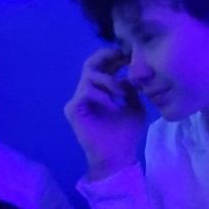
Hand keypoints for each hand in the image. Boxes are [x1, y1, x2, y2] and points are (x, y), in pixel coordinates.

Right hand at [63, 48, 145, 180]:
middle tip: (123, 56)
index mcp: (101, 91)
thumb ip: (131, 91)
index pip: (104, 67)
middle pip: (91, 64)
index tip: (130, 53)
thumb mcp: (135, 108)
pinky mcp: (73, 110)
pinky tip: (114, 105)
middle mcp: (87, 92)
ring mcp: (78, 100)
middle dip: (107, 57)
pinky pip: (86, 92)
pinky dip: (102, 95)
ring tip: (122, 93)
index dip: (115, 57)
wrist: (117, 156)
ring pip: (89, 75)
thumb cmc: (126, 134)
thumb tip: (129, 75)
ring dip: (109, 81)